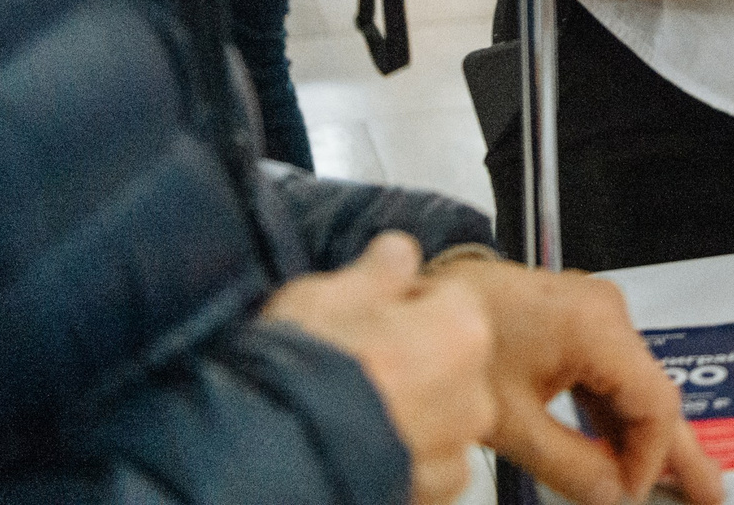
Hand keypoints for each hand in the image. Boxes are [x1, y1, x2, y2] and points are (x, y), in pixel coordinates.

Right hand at [261, 233, 495, 504]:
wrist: (260, 464)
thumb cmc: (294, 379)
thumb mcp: (324, 296)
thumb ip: (376, 272)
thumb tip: (398, 253)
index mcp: (460, 331)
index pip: (449, 301)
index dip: (404, 306)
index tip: (369, 318)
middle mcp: (472, 394)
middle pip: (450, 361)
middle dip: (412, 361)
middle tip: (353, 366)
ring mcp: (453, 451)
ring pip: (439, 417)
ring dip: (408, 413)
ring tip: (349, 411)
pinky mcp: (432, 495)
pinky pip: (425, 466)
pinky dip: (400, 458)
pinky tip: (356, 445)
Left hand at [425, 257, 724, 504]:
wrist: (412, 297)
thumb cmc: (453, 338)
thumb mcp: (507, 419)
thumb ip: (567, 462)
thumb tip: (611, 496)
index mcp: (596, 326)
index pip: (653, 403)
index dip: (648, 458)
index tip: (630, 495)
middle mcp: (606, 313)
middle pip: (655, 393)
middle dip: (680, 450)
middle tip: (709, 494)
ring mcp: (595, 316)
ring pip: (635, 387)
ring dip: (650, 437)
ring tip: (682, 482)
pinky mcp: (578, 325)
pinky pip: (612, 376)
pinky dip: (620, 416)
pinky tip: (630, 451)